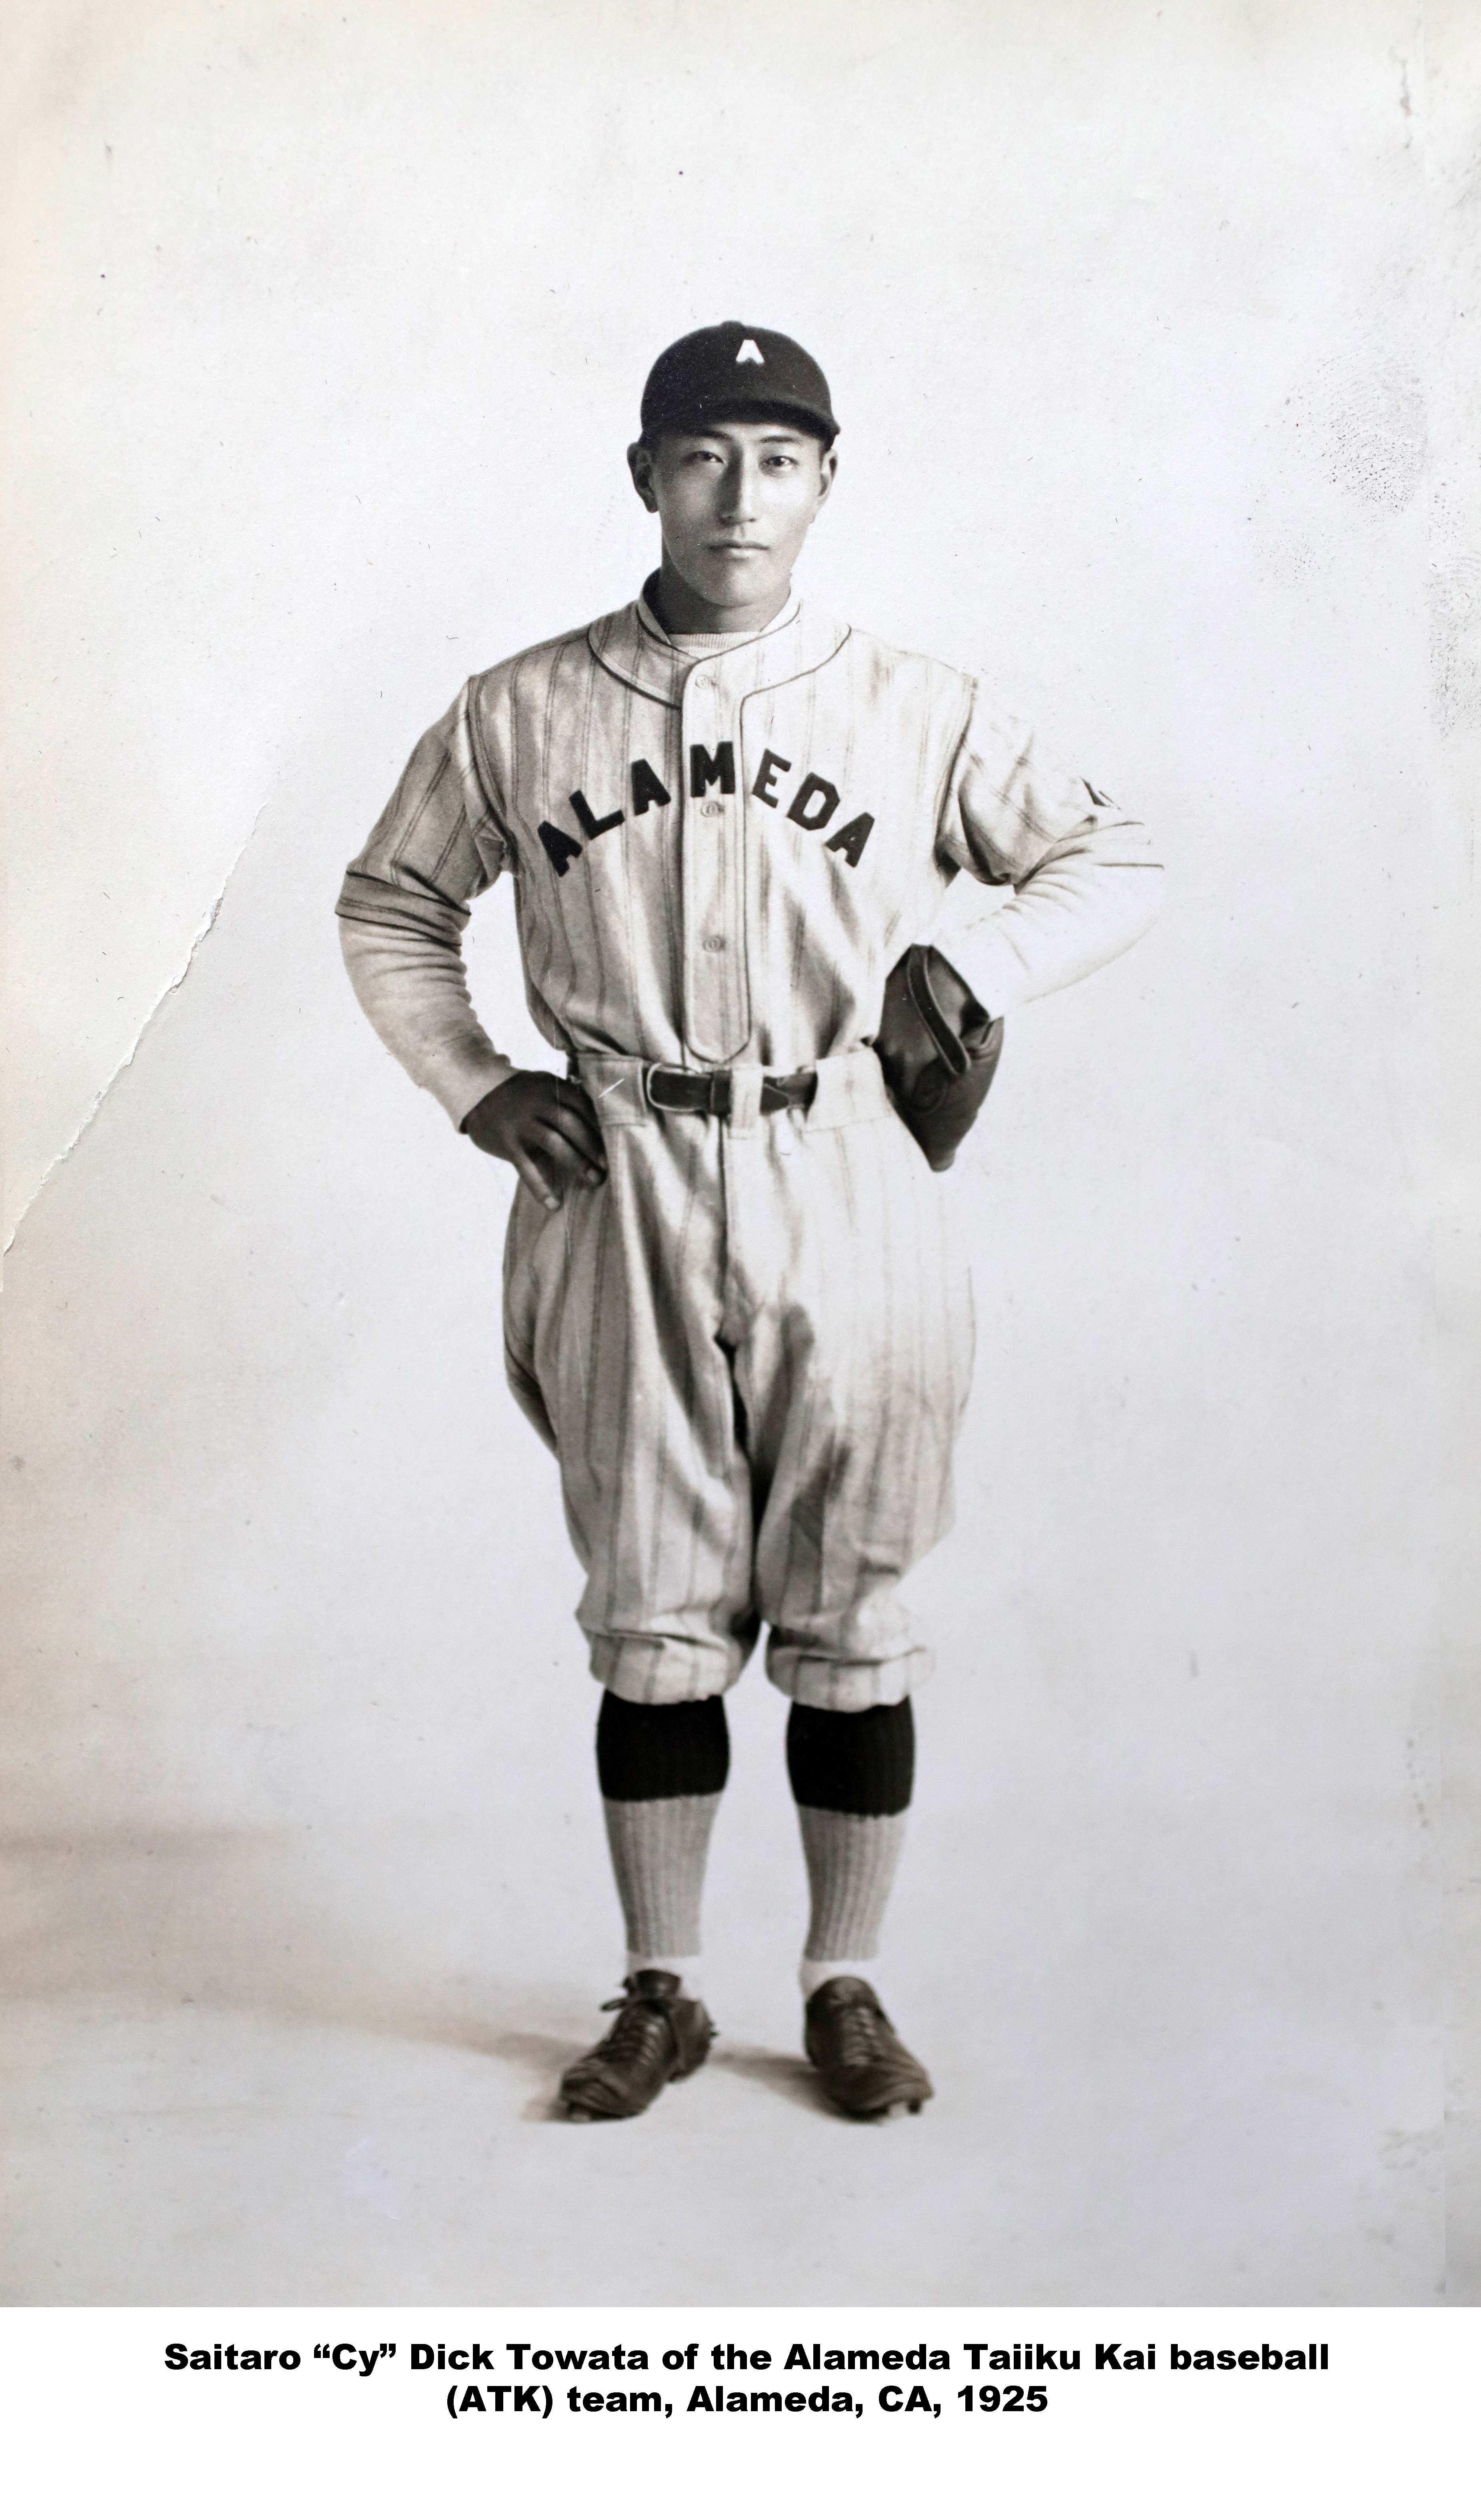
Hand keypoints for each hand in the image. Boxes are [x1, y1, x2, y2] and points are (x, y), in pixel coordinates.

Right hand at [461, 1071, 607, 1209]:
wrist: (477, 1095)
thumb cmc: (522, 1096)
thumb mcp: (544, 1086)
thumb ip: (567, 1099)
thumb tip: (604, 1124)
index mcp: (551, 1087)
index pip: (582, 1104)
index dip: (600, 1125)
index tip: (617, 1142)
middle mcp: (537, 1102)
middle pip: (571, 1124)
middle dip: (593, 1147)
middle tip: (609, 1167)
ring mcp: (521, 1123)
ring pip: (554, 1142)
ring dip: (577, 1163)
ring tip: (594, 1180)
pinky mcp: (507, 1143)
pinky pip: (526, 1168)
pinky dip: (541, 1188)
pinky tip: (554, 1204)